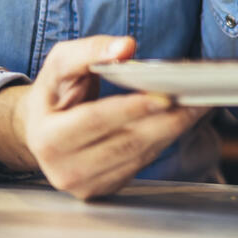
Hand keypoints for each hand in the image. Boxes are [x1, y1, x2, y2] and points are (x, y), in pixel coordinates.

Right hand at [0, 35, 206, 199]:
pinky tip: (179, 121)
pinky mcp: (104, 189)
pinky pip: (141, 165)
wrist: (41, 130)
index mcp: (47, 138)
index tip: (165, 95)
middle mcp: (64, 169)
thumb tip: (125, 48)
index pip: (96, 121)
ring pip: (139, 157)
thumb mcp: (61, 63)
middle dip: (166, 120)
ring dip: (172, 131)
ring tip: (197, 106)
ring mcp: (85, 185)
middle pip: (125, 144)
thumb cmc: (54, 92)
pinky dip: (163, 142)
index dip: (131, 109)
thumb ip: (91, 50)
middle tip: (197, 99)